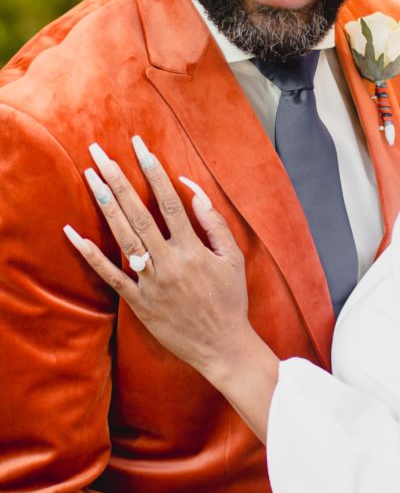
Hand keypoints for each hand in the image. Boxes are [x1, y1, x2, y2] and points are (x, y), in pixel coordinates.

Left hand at [64, 137, 252, 388]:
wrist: (222, 346)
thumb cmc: (230, 299)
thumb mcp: (233, 257)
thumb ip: (214, 222)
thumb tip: (192, 190)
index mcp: (193, 248)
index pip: (168, 201)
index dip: (153, 171)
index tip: (139, 146)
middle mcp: (169, 261)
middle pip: (138, 212)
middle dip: (118, 179)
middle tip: (99, 153)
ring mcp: (151, 282)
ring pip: (123, 237)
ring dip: (105, 205)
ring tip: (91, 177)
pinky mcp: (139, 302)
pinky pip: (110, 275)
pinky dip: (91, 255)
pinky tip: (74, 235)